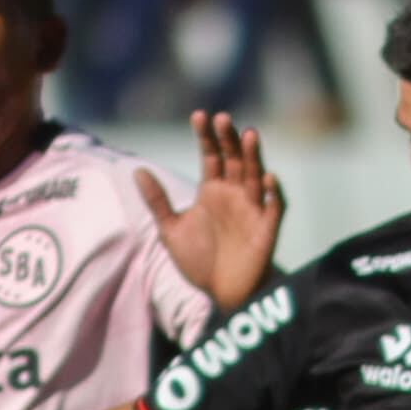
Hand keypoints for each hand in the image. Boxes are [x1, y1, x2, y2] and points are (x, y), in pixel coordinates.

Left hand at [146, 117, 284, 310]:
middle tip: (222, 119)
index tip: (199, 116)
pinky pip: (273, 207)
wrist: (222, 293)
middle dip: (228, 139)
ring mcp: (252, 209)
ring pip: (254, 175)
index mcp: (212, 191)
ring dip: (253, 155)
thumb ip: (157, 201)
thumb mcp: (171, 230)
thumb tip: (137, 170)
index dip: (206, 136)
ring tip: (248, 134)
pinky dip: (273, 192)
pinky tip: (267, 178)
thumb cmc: (200, 261)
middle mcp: (234, 194)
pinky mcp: (267, 229)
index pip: (211, 155)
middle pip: (234, 159)